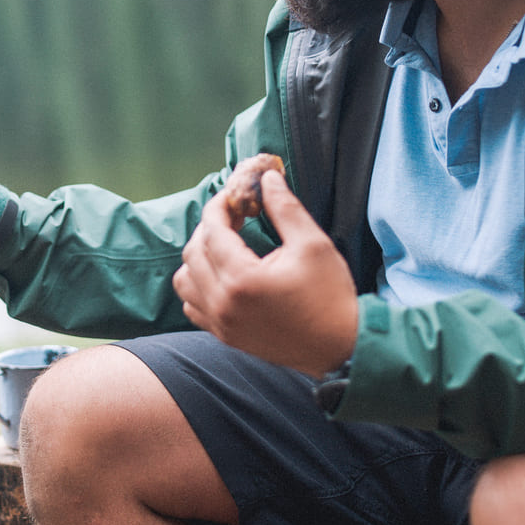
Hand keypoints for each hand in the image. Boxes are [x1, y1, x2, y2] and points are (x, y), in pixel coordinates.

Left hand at [173, 170, 357, 376]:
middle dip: (209, 227)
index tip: (234, 194)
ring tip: (225, 246)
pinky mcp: (225, 336)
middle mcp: (223, 303)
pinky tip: (223, 275)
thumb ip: (285, 208)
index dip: (219, 206)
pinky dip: (198, 285)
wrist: (340, 347)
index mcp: (242, 279)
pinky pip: (192, 306)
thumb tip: (267, 177)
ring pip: (184, 281)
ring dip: (198, 257)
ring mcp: (221, 323)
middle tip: (234, 217)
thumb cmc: (330, 295)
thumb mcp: (313, 244)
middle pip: (192, 252)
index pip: (212, 231)